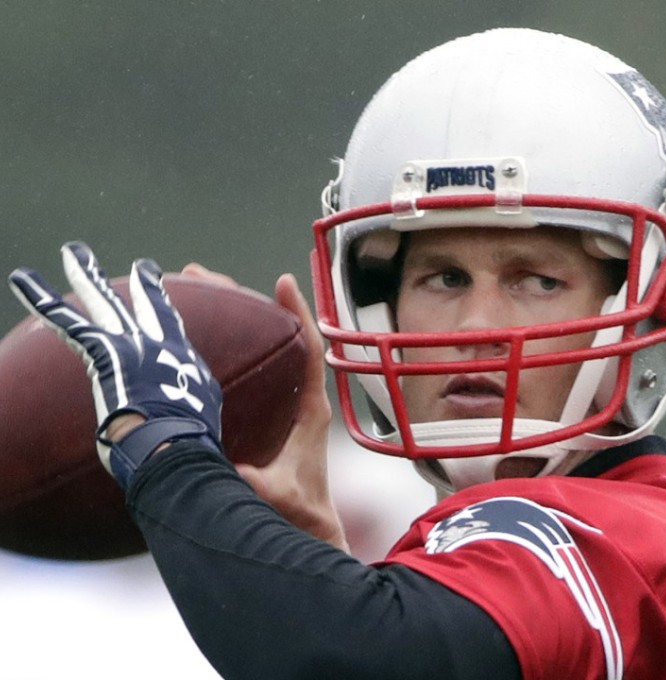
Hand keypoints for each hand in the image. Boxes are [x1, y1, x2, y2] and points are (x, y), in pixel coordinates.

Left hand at [8, 243, 222, 488]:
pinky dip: (43, 299)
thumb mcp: (198, 426)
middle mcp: (163, 347)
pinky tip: (23, 279)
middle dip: (146, 284)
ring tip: (72, 251)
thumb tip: (191, 439)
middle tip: (144, 266)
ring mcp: (135, 346)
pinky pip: (67, 320)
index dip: (169, 315)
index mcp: (186, 365)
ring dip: (87, 275)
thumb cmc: (185, 448)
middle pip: (150, 307)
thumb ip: (189, 416)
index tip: (168, 303)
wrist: (175, 448)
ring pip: (106, 302)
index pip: (175, 333)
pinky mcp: (107, 352)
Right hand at [182, 264, 347, 550]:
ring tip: (190, 290)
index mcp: (309, 409)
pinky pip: (249, 371)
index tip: (283, 280)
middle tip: (201, 275)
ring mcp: (283, 405)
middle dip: (241, 302)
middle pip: (276, 337)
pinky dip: (224, 349)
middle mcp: (299, 399)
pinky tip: (193, 340)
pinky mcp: (268, 416)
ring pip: (259, 349)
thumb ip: (266, 486)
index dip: (298, 313)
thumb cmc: (302, 514)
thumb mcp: (283, 498)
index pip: (309, 350)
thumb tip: (242, 473)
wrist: (309, 530)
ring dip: (229, 318)